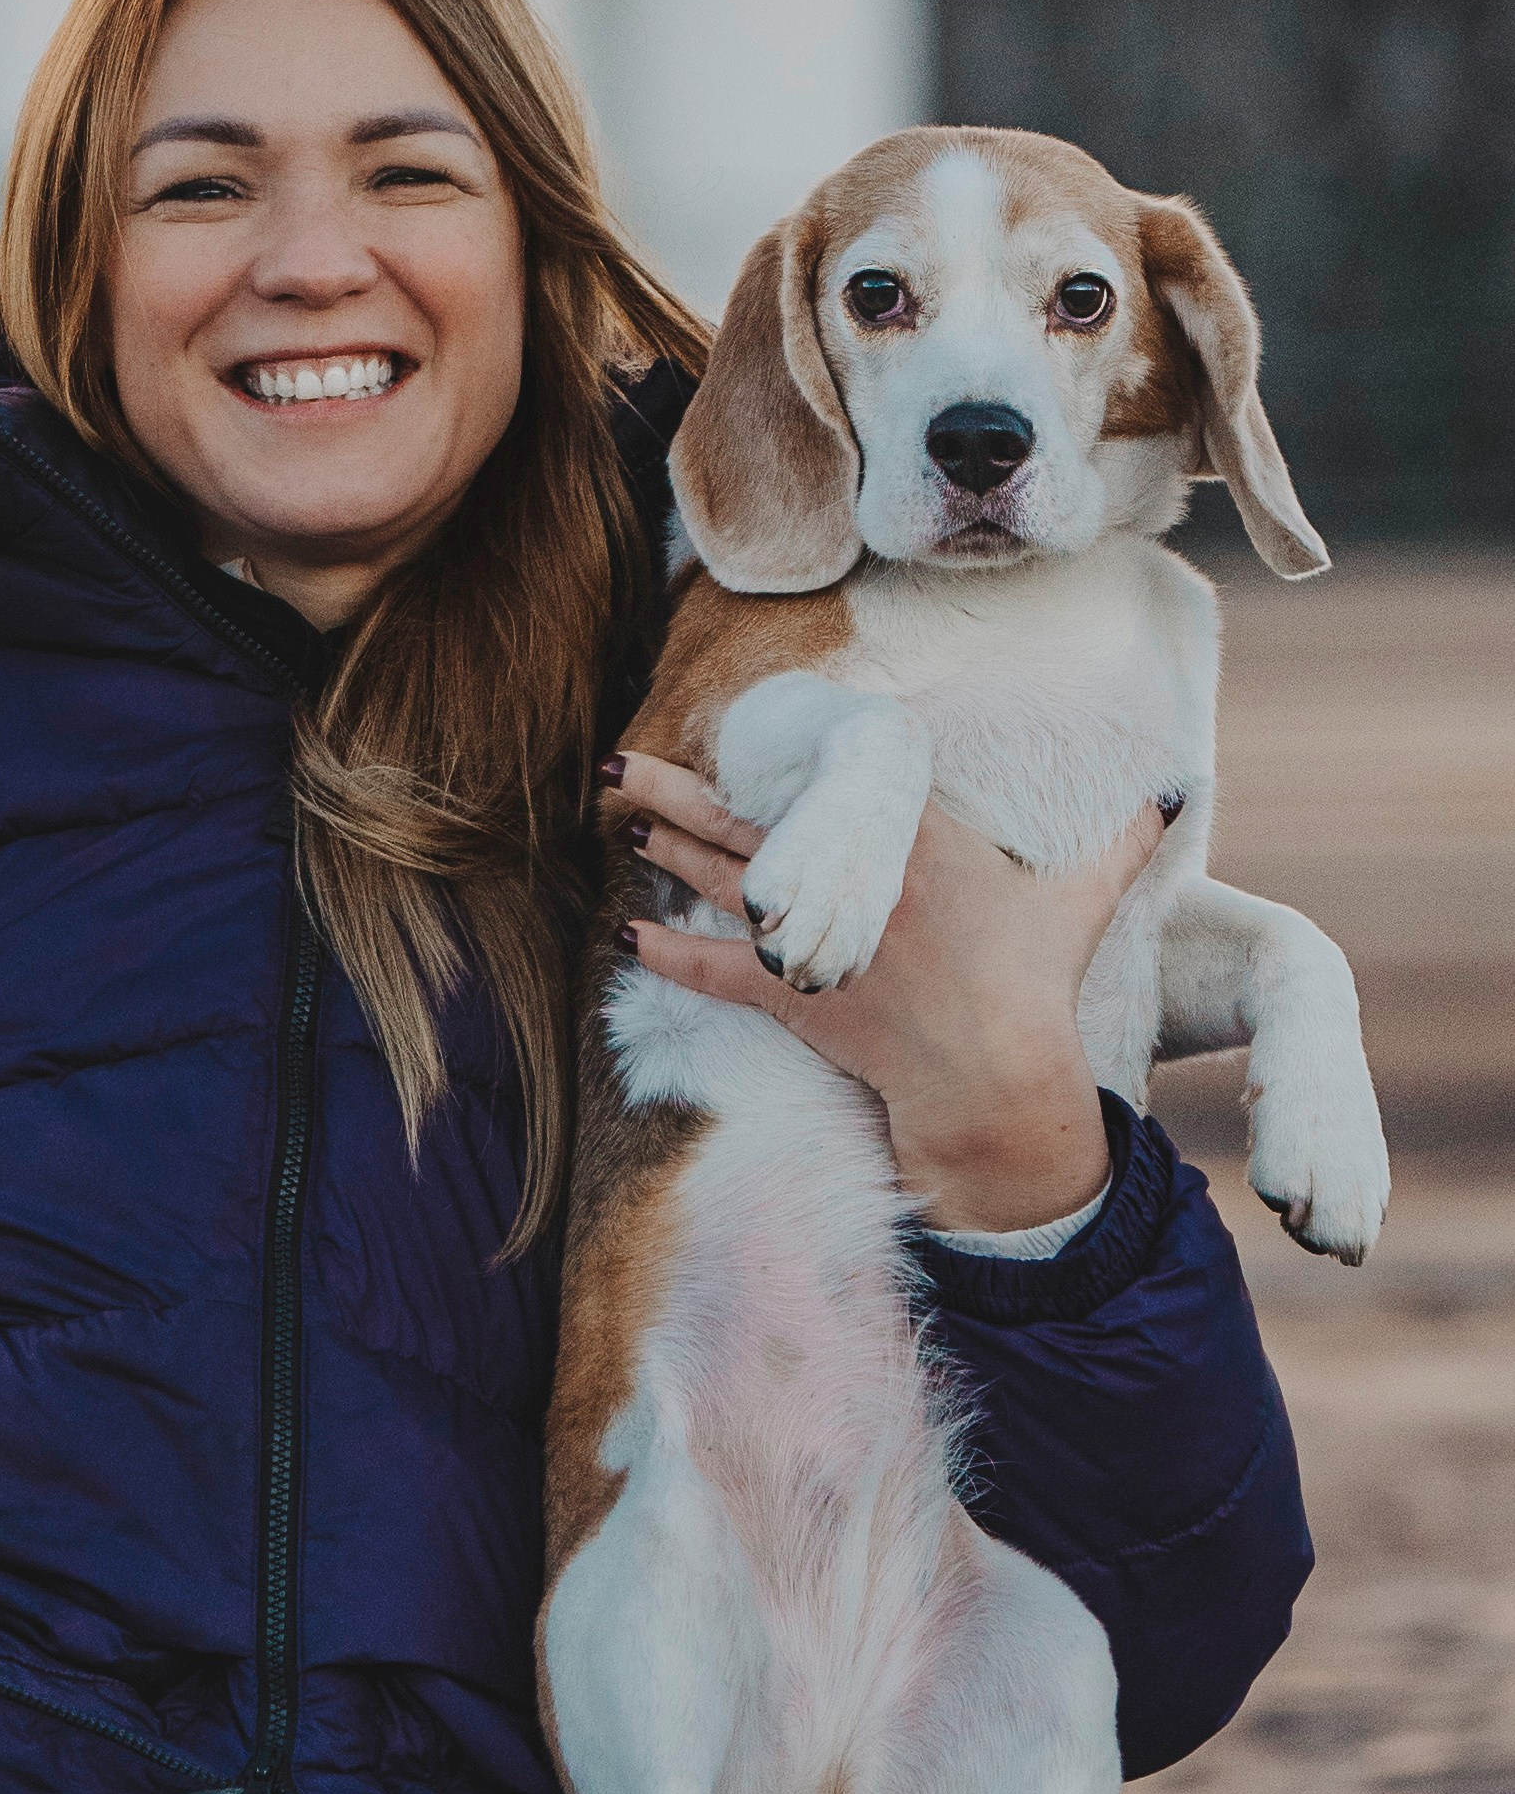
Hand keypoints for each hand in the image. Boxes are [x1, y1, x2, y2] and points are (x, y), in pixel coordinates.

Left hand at [607, 754, 1166, 1230]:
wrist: (996, 1069)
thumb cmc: (1034, 979)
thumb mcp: (1079, 898)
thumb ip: (1120, 840)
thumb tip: (1177, 791)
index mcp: (907, 836)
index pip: (827, 780)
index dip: (774, 754)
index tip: (732, 724)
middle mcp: (847, 875)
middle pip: (748, 820)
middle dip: (678, 788)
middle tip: (620, 762)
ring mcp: (814, 934)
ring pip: (722, 879)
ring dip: (663, 846)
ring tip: (617, 814)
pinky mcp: (793, 995)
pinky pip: (715, 971)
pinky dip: (667, 956)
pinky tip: (625, 938)